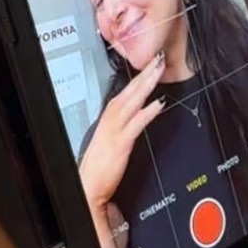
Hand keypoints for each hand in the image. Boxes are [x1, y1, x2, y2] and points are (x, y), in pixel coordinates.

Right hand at [80, 54, 165, 210]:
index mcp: (107, 120)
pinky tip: (159, 103)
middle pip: (128, 92)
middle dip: (143, 74)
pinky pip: (137, 123)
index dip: (136, 79)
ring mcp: (114, 131)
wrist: (88, 189)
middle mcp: (109, 121)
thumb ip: (121, 129)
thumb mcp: (109, 143)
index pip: (123, 94)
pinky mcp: (120, 143)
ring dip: (145, 84)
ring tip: (158, 70)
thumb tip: (133, 118)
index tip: (149, 67)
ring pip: (131, 101)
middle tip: (158, 58)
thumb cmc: (99, 169)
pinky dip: (147, 112)